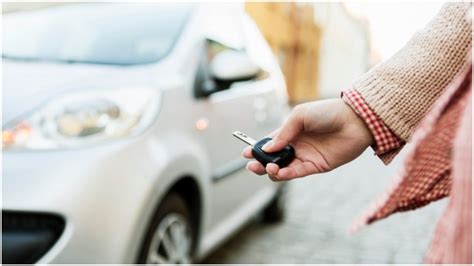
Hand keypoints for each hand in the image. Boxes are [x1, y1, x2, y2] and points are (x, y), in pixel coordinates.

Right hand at [243, 98, 373, 180]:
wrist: (355, 121)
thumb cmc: (328, 112)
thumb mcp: (300, 115)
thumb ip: (283, 133)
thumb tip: (267, 149)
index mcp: (290, 131)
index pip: (269, 143)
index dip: (257, 149)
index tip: (246, 154)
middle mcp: (296, 145)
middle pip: (273, 159)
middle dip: (260, 163)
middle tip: (252, 165)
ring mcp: (305, 156)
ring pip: (283, 169)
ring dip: (272, 170)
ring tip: (269, 167)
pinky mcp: (316, 166)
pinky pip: (297, 173)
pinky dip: (286, 174)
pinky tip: (279, 172)